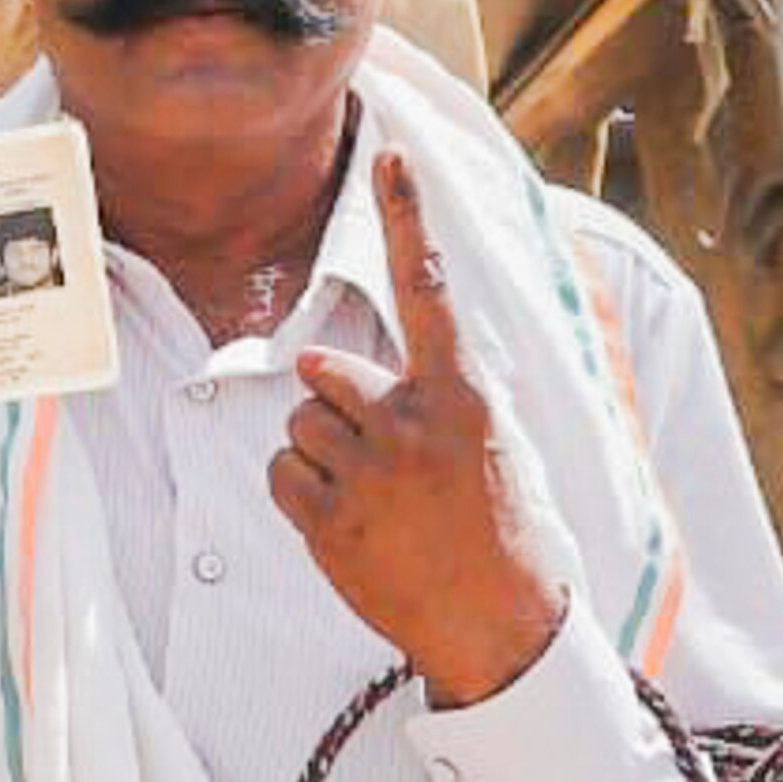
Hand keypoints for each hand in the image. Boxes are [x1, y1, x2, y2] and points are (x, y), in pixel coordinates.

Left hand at [267, 149, 566, 705]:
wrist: (501, 627)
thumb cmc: (500, 529)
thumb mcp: (490, 444)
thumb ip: (423, 396)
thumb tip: (325, 375)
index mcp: (462, 396)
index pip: (428, 289)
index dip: (407, 217)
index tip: (390, 154)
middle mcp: (412, 422)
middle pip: (324, 376)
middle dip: (339, 411)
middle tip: (388, 465)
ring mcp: (369, 473)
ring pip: (299, 425)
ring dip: (323, 456)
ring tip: (376, 501)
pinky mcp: (331, 522)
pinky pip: (281, 476)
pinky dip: (302, 496)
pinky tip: (351, 526)